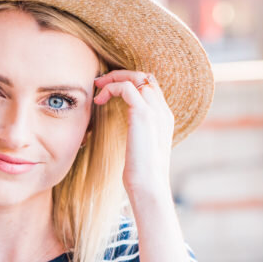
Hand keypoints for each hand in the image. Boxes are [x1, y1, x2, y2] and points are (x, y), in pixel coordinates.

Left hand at [93, 70, 173, 196]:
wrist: (149, 186)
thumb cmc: (141, 174)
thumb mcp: (139, 148)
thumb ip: (136, 134)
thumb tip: (121, 130)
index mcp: (164, 118)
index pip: (151, 87)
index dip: (130, 82)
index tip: (109, 89)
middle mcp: (163, 111)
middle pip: (145, 76)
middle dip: (121, 75)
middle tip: (100, 82)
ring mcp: (155, 111)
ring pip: (136, 77)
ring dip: (114, 78)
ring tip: (98, 88)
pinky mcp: (143, 114)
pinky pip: (126, 87)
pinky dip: (111, 88)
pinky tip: (99, 100)